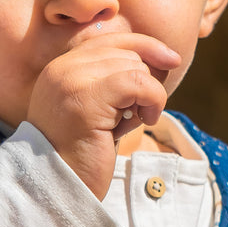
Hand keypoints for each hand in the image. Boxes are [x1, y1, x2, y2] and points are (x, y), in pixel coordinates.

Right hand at [26, 32, 180, 198]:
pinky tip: (146, 120)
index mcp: (61, 68)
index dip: (146, 45)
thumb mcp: (97, 110)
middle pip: (126, 53)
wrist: (56, 187)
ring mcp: (71, 82)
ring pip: (135, 67)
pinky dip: (153, 99)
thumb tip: (162, 58)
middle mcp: (62, 69)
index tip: (171, 60)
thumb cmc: (81, 154)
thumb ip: (113, 81)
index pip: (111, 39)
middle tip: (136, 114)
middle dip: (145, 81)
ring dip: (148, 95)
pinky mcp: (86, 100)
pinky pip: (138, 83)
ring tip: (133, 122)